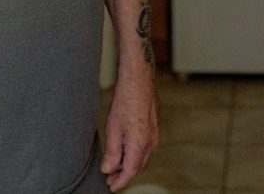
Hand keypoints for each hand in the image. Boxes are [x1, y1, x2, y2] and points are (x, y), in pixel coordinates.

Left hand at [100, 69, 158, 190]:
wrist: (139, 80)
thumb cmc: (126, 100)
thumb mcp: (113, 129)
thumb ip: (112, 153)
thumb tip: (109, 169)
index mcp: (140, 144)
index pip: (130, 171)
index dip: (120, 182)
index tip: (111, 187)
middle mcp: (151, 142)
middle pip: (138, 167)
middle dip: (124, 175)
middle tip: (110, 179)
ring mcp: (154, 134)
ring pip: (142, 157)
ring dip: (129, 164)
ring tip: (115, 167)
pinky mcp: (154, 127)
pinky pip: (145, 148)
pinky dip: (135, 154)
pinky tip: (125, 150)